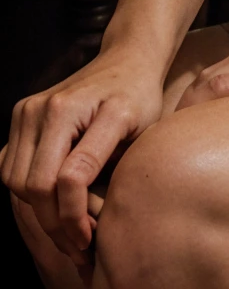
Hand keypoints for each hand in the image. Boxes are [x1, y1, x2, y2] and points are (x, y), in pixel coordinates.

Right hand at [0, 52, 164, 264]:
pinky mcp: (21, 115)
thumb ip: (110, 168)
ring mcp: (27, 109)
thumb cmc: (139, 96)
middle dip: (54, 224)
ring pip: (16, 182)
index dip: (75, 218)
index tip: (91, 239)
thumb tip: (87, 219)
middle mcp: (44, 107)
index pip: (66, 179)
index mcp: (77, 108)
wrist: (127, 59)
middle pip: (33, 186)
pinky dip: (28, 191)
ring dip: (39, 211)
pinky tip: (56, 200)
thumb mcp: (140, 130)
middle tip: (80, 244)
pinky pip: (11, 167)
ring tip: (69, 227)